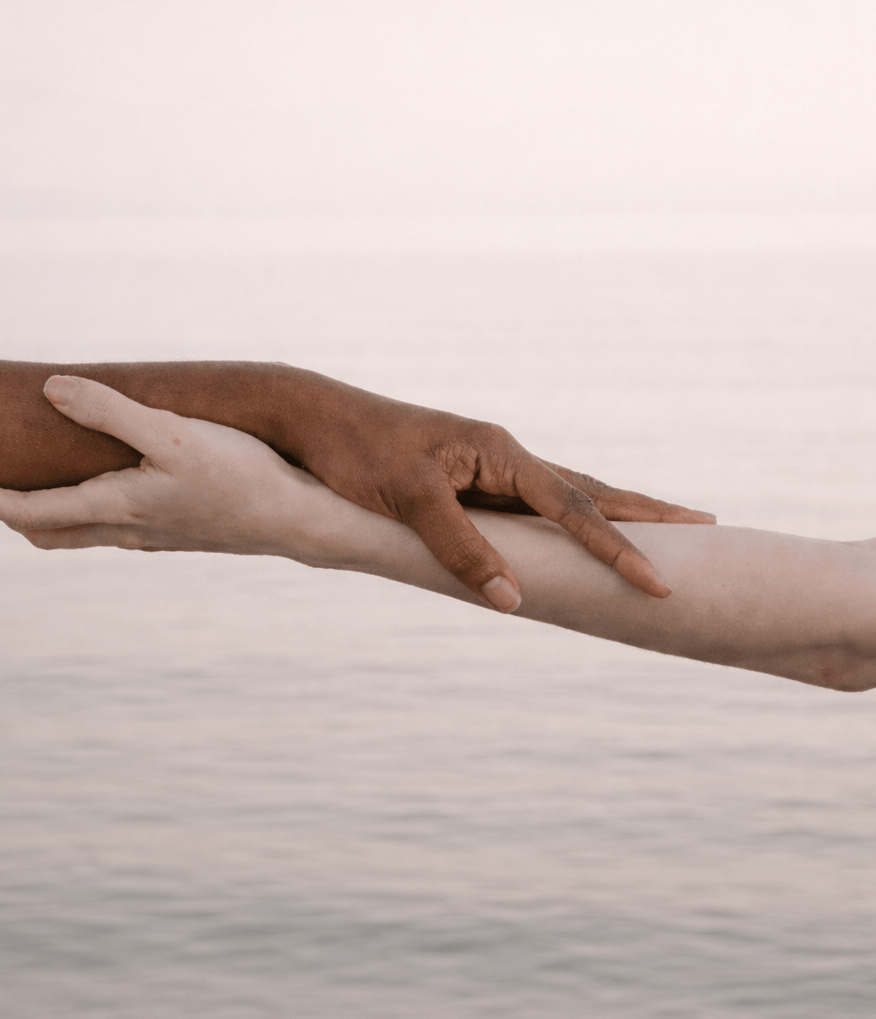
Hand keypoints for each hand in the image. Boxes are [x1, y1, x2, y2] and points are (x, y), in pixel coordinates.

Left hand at [0, 378, 310, 555]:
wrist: (302, 521)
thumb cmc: (240, 476)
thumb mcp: (172, 434)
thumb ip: (110, 412)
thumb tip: (51, 390)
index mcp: (116, 508)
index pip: (27, 510)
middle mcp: (128, 530)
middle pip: (47, 532)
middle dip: (5, 511)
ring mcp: (154, 536)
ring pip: (80, 532)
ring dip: (45, 513)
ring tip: (28, 484)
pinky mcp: (180, 530)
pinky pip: (113, 526)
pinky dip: (86, 509)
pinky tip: (107, 485)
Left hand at [270, 371, 714, 609]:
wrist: (312, 418)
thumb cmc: (355, 451)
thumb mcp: (406, 500)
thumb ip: (460, 546)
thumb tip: (512, 600)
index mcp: (498, 451)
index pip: (572, 506)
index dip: (615, 547)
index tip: (657, 580)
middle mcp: (502, 455)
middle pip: (587, 489)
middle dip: (644, 512)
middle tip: (707, 524)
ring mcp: (486, 467)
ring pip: (563, 496)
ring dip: (612, 513)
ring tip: (663, 526)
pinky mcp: (466, 481)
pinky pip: (530, 507)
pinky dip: (566, 521)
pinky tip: (577, 533)